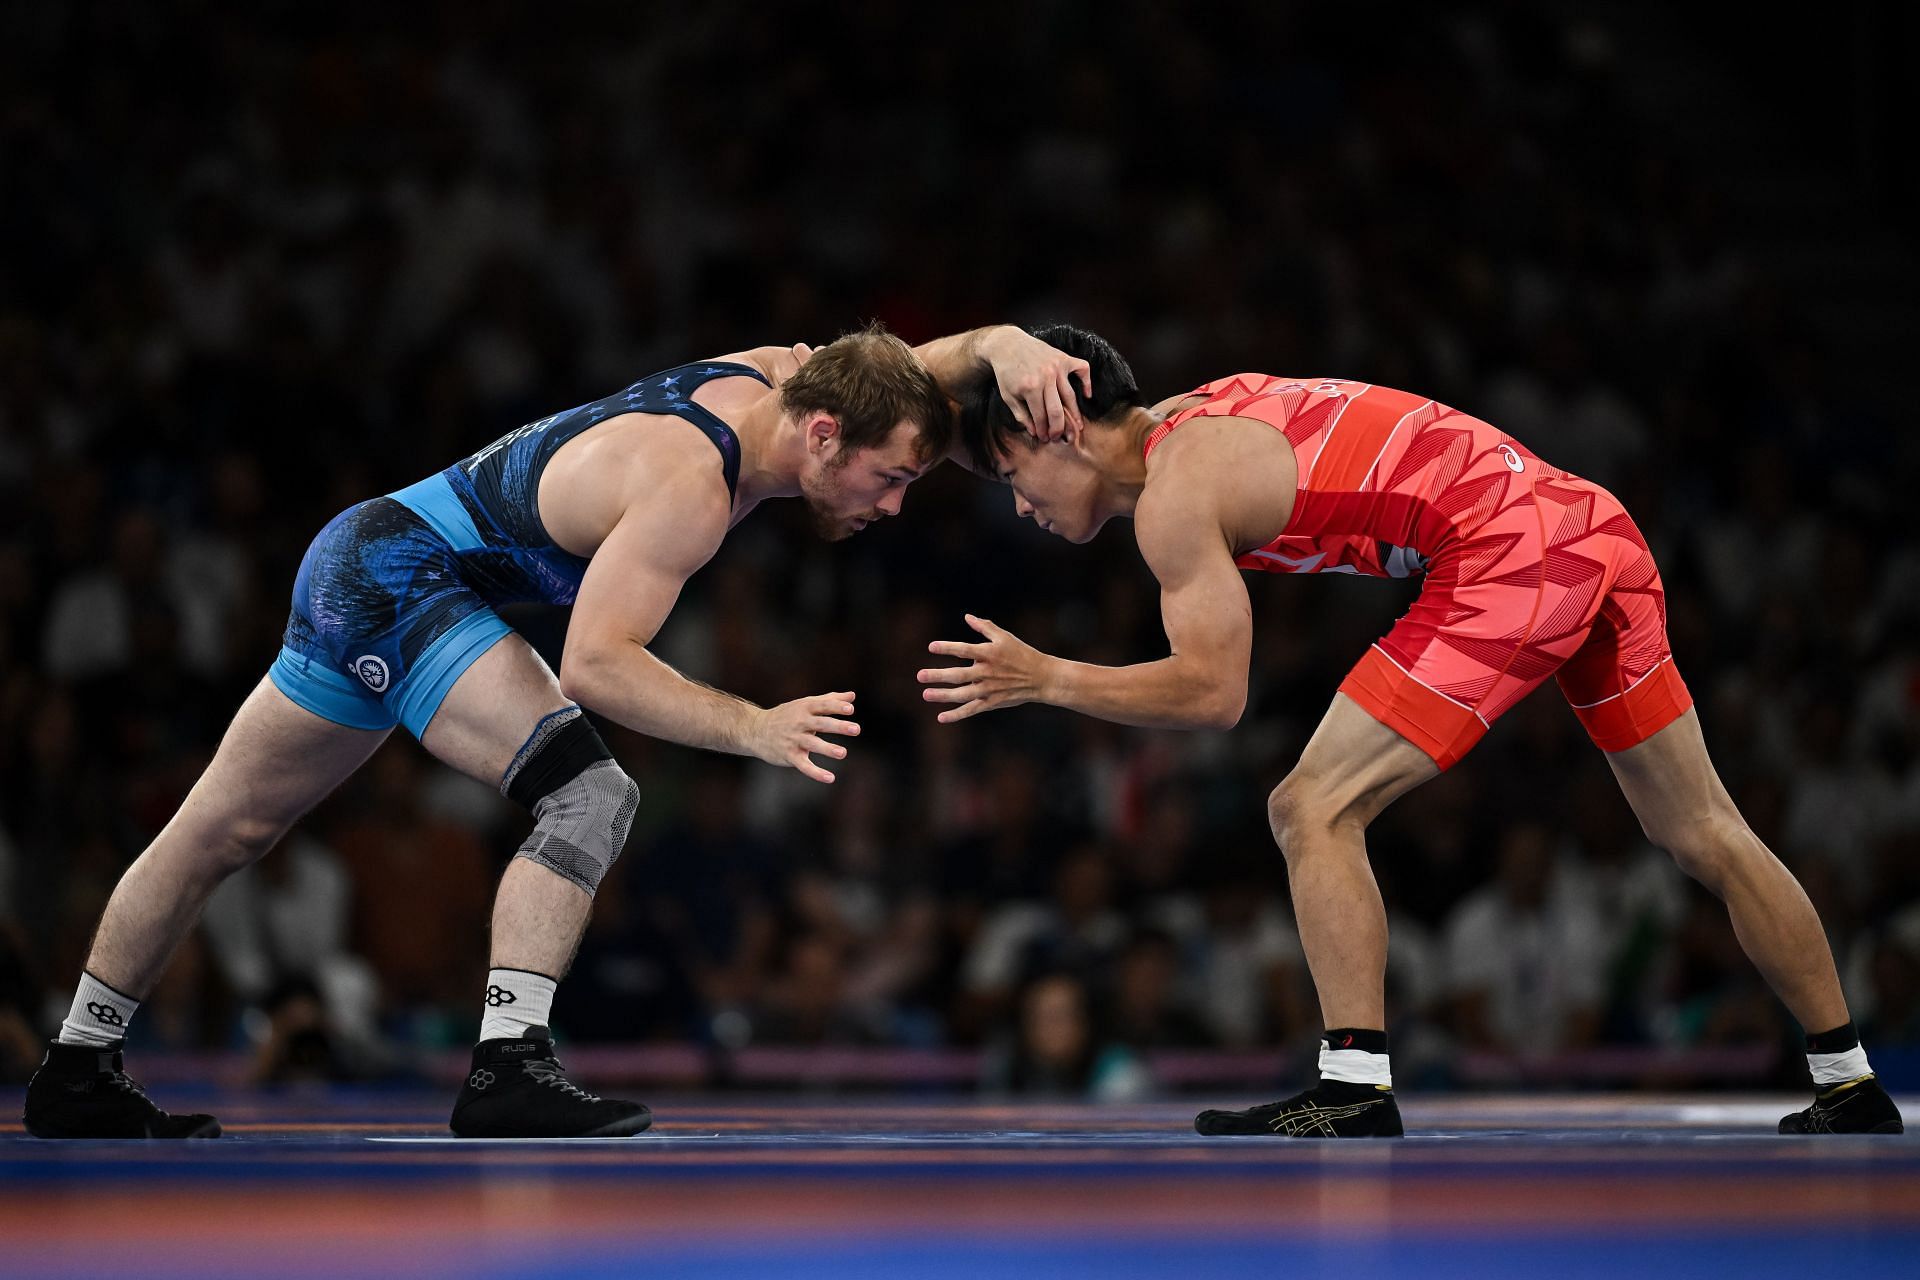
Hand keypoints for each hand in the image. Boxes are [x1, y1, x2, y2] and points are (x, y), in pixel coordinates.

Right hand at [749, 691, 858, 782]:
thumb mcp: (805, 704)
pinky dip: (816, 772)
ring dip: (827, 748)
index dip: (836, 707)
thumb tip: (853, 696)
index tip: (851, 708)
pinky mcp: (789, 756)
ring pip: (812, 744)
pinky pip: (804, 765)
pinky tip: (830, 778)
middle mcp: (799, 723)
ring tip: (843, 753)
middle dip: (838, 726)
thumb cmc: (786, 716)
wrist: (755, 730)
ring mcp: (794, 740)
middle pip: (821, 724)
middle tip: (856, 729)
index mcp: (804, 708)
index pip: (822, 706)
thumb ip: (829, 700)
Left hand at [918, 615, 1051, 722]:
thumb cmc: (1021, 654)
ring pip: (962, 694)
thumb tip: (967, 617)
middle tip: (920, 676)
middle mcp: (987, 672)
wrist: (1041, 677)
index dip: (947, 648)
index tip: (931, 647)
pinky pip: (971, 710)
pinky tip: (941, 717)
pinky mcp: (992, 702)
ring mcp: (989, 689)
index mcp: (989, 654)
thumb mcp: (1004, 637)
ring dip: (943, 696)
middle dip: (938, 676)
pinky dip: (957, 714)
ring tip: (926, 694)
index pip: (964, 649)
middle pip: (959, 675)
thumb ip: (985, 627)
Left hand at [981, 328, 1092, 442]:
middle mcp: (1046, 377)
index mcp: (1030, 388)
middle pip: (1057, 410)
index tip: (1045, 438)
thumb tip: (1035, 432)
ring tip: (1078, 427)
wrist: (1007, 345)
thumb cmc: (1006, 372)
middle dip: (1059, 428)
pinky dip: (1087, 382)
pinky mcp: (1063, 357)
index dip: (1043, 430)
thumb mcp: (1008, 396)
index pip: (1041, 416)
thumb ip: (1021, 415)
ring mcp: (1057, 366)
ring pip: (1070, 395)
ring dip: (1075, 414)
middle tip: (1061, 438)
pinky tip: (1087, 396)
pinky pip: (1082, 369)